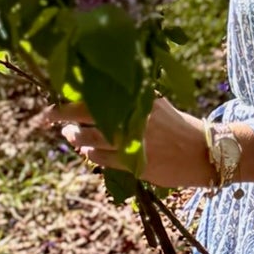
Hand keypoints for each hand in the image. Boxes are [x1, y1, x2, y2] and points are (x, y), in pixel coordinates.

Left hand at [45, 94, 213, 190]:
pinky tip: (89, 151)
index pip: (97, 92)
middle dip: (60, 115)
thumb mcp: (157, 105)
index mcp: (138, 98)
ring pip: (88, 138)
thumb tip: (98, 100)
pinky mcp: (133, 161)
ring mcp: (131, 139)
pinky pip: (100, 158)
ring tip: (70, 135)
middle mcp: (132, 116)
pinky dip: (90, 153)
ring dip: (74, 137)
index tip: (56, 94)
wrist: (205, 152)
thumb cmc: (179, 127)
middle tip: (48, 116)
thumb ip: (132, 101)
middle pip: (84, 113)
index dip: (72, 94)